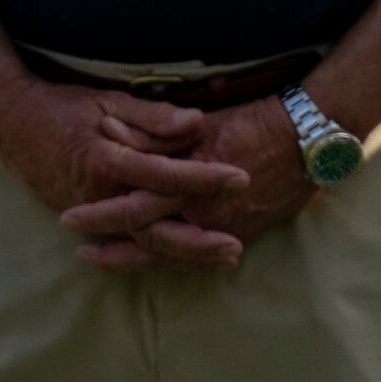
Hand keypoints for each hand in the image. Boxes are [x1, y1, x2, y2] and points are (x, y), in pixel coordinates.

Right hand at [0, 79, 250, 263]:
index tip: (241, 177)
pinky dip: (157, 253)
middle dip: (197, 241)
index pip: (163, 175)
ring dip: (184, 255)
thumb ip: (153, 117)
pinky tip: (188, 260)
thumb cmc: (61, 107)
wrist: (8, 124)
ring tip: (224, 260)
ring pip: (142, 243)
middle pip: (154, 227)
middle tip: (236, 246)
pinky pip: (126, 243)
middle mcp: (97, 196)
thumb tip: (197, 123)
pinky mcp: (85, 219)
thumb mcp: (108, 102)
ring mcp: (89, 213)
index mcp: (106, 162)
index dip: (204, 177)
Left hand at [59, 97, 317, 270]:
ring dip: (137, 260)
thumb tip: (110, 131)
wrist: (310, 138)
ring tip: (108, 260)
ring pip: (174, 255)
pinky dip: (175, 260)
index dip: (101, 214)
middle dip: (113, 250)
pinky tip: (157, 260)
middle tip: (81, 252)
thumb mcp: (202, 122)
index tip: (70, 217)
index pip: (136, 206)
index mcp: (192, 181)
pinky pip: (201, 256)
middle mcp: (207, 212)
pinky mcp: (244, 233)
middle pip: (150, 242)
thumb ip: (156, 132)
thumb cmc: (256, 121)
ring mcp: (227, 228)